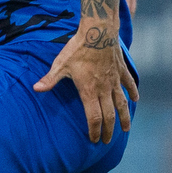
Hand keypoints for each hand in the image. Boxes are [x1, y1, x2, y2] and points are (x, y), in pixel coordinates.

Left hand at [33, 23, 137, 142]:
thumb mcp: (61, 64)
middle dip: (108, 130)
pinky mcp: (121, 70)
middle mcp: (104, 89)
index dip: (94, 131)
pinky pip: (129, 84)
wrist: (98, 31)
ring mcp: (115, 80)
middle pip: (109, 115)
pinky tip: (136, 100)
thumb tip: (35, 89)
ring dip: (124, 117)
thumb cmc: (77, 48)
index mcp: (89, 91)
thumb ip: (50, 79)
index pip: (93, 117)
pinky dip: (133, 92)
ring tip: (126, 129)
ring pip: (122, 103)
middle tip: (107, 141)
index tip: (94, 140)